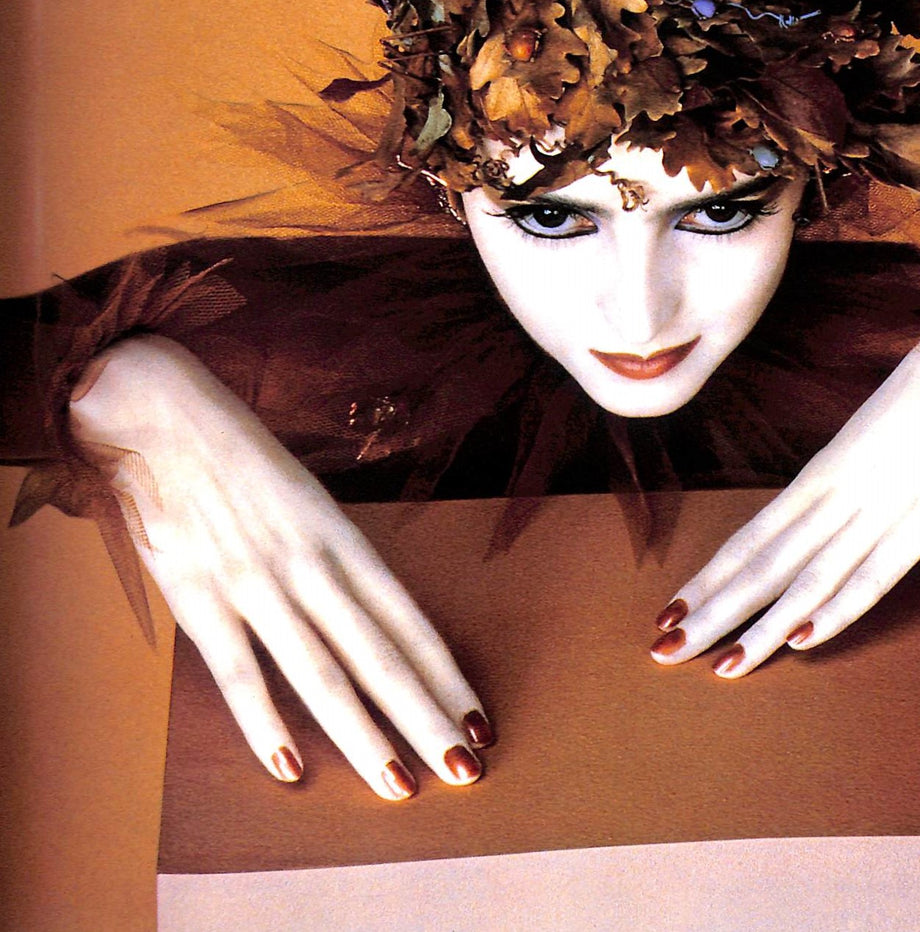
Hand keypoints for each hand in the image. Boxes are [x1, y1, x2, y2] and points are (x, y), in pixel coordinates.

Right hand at [70, 335, 492, 797]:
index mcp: (341, 535)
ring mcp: (256, 582)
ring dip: (364, 736)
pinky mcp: (199, 597)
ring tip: (401, 786)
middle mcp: (310, 562)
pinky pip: (239, 672)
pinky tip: (293, 769)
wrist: (160, 413)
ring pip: (322, 672)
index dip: (446, 674)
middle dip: (426, 716)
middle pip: (380, 654)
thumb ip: (332, 559)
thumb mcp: (304, 500)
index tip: (481, 722)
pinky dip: (266, 724)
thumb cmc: (239, 458)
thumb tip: (371, 620)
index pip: (407, 618)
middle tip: (466, 771)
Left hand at [649, 291, 919, 676]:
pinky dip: (836, 608)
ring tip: (719, 665)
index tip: (668, 611)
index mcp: (820, 474)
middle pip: (762, 565)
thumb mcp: (869, 442)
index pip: (750, 538)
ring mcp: (877, 511)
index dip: (708, 578)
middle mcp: (837, 496)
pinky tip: (801, 638)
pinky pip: (872, 575)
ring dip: (761, 627)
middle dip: (712, 612)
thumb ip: (842, 487)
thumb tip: (814, 526)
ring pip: (805, 579)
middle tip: (662, 650)